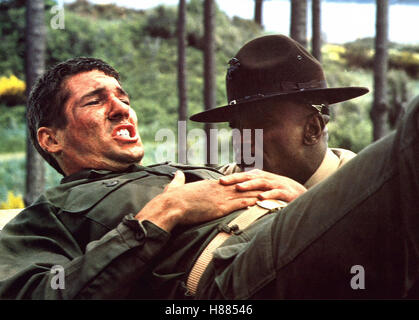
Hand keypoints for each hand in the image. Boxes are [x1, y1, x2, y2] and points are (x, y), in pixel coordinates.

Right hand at [135, 171, 261, 231]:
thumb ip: (178, 180)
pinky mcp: (220, 208)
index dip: (243, 182)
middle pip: (241, 186)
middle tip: (269, 185)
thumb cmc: (172, 199)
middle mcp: (218, 189)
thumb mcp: (176, 186)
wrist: (171, 206)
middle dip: (256, 186)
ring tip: (271, 193)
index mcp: (210, 185)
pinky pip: (240, 204)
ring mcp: (220, 198)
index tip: (253, 181)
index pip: (231, 182)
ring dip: (258, 194)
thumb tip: (177, 174)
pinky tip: (261, 203)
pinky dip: (252, 203)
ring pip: (244, 193)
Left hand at [219, 169, 306, 202]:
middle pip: (249, 177)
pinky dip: (268, 195)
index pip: (243, 176)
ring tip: (238, 188)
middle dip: (235, 179)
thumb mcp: (264, 187)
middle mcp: (267, 178)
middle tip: (222, 182)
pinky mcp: (285, 193)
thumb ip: (251, 187)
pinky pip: (276, 193)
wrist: (301, 194)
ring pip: (260, 183)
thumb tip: (233, 190)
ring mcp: (276, 185)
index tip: (218, 181)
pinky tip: (260, 198)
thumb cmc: (279, 191)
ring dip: (249, 185)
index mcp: (261, 177)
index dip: (231, 177)